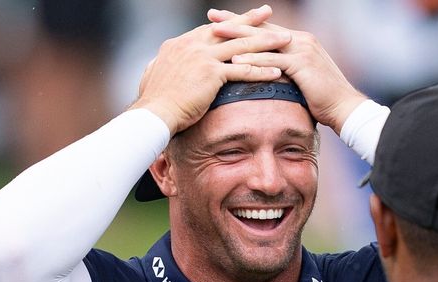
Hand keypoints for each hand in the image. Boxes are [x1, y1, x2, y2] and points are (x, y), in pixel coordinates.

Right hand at [130, 5, 291, 134]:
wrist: (154, 114)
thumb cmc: (153, 102)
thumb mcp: (152, 76)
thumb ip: (157, 66)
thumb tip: (154, 65)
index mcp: (179, 44)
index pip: (209, 30)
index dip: (228, 24)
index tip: (241, 19)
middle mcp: (191, 45)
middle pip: (228, 30)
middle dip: (250, 20)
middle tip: (267, 12)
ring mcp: (202, 57)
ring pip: (241, 46)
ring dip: (266, 42)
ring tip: (285, 39)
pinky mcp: (211, 73)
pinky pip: (243, 70)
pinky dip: (262, 71)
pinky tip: (278, 72)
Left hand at [208, 8, 367, 134]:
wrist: (344, 108)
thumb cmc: (322, 99)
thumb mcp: (299, 79)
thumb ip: (283, 71)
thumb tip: (264, 74)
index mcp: (298, 41)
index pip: (265, 29)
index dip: (242, 23)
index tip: (220, 20)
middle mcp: (300, 40)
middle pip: (261, 28)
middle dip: (235, 21)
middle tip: (211, 16)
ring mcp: (302, 49)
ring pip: (264, 41)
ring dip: (238, 36)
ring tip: (215, 33)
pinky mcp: (303, 63)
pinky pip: (273, 60)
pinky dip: (253, 59)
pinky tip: (235, 60)